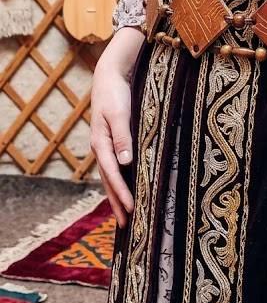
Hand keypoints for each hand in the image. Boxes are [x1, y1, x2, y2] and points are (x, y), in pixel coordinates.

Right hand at [90, 28, 143, 226]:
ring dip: (116, 196)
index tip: (130, 209)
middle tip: (125, 225)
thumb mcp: (120, 113)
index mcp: (101, 143)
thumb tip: (125, 162)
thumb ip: (122, 137)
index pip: (112, 174)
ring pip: (109, 177)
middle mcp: (100, 148)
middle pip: (108, 181)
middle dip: (116, 203)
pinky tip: (125, 189)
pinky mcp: (110, 143)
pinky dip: (118, 182)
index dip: (121, 192)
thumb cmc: (116, 94)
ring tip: (124, 215)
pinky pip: (113, 168)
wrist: (108, 77)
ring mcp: (104, 146)